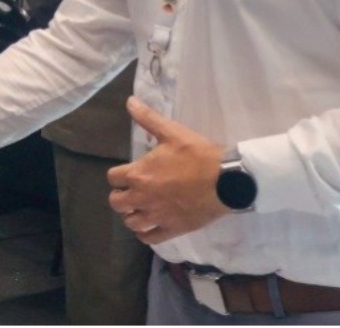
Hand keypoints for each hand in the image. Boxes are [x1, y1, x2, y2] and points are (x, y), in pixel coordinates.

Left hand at [106, 97, 226, 243]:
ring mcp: (157, 216)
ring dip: (132, 214)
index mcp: (138, 174)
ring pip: (131, 222)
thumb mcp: (172, 132)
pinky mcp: (172, 229)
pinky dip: (145, 233)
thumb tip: (129, 101)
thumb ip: (147, 118)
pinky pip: (149, 238)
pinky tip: (149, 225)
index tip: (127, 173)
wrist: (227, 179)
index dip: (117, 175)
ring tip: (140, 207)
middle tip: (132, 190)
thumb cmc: (197, 154)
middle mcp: (142, 198)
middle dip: (121, 195)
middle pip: (116, 203)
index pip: (112, 178)